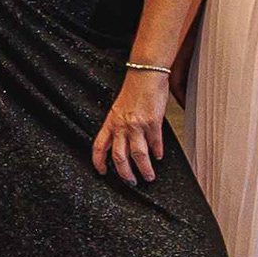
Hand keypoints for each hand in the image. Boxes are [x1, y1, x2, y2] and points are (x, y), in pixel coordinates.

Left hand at [92, 68, 172, 182]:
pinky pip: (155, 143)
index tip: (101, 172)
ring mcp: (137, 125)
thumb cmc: (134, 89)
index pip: (99, 147)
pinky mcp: (153, 123)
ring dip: (144, 169)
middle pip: (119, 158)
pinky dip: (157, 152)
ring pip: (138, 155)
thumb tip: (124, 143)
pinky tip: (159, 157)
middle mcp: (122, 126)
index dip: (98, 162)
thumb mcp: (119, 108)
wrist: (146, 74)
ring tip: (149, 176)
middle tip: (131, 182)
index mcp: (110, 122)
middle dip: (125, 174)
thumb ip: (119, 125)